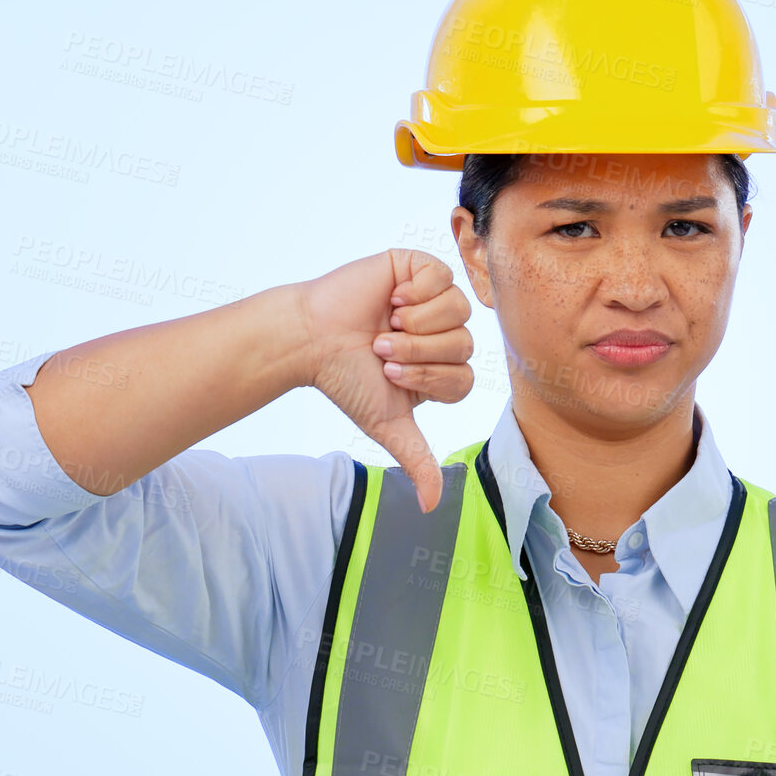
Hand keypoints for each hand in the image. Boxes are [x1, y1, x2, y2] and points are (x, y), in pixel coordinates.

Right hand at [300, 248, 474, 512]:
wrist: (311, 338)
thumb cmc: (346, 380)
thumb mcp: (387, 424)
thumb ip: (416, 460)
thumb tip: (431, 506)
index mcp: (439, 369)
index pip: (465, 378)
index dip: (429, 377)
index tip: (390, 373)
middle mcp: (440, 334)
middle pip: (464, 345)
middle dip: (419, 352)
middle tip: (381, 348)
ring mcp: (431, 300)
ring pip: (458, 311)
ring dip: (417, 323)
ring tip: (385, 324)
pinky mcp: (417, 269)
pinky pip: (444, 276)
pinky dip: (419, 290)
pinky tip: (393, 298)